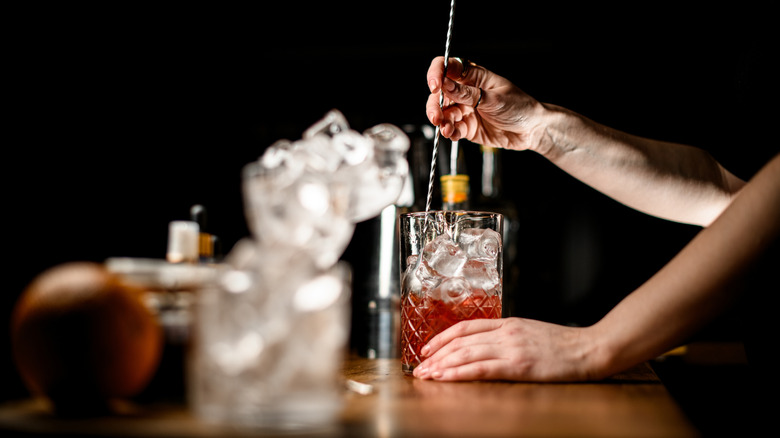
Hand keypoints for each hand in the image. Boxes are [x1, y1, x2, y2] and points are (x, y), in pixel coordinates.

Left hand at [412, 317, 601, 381]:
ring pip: (467, 354)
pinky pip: (482, 368)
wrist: (590, 349)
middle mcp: (506, 333)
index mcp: (508, 323)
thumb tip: (484, 344)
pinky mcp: (519, 365)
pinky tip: (447, 378)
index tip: (428, 349)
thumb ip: (507, 336)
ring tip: (426, 375)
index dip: (442, 337)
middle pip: (461, 341)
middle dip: (436, 355)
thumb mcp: (530, 332)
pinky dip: (460, 373)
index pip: (465, 327)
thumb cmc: (563, 345)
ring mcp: (512, 348)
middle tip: (419, 368)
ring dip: (443, 366)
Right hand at [426, 57, 545, 150]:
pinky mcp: (466, 127)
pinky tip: (453, 135)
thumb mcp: (494, 99)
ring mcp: (465, 109)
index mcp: (474, 76)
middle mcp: (466, 91)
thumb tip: (445, 83)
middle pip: (440, 93)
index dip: (436, 73)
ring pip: (443, 113)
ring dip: (441, 121)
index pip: (447, 67)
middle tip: (437, 116)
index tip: (435, 86)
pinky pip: (452, 128)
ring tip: (446, 129)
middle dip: (435, 105)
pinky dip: (450, 132)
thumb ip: (468, 93)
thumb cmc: (520, 107)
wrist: (532, 130)